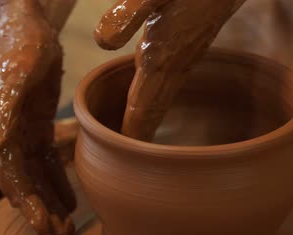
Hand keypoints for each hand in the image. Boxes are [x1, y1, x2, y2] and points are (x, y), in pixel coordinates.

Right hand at [0, 0, 74, 234]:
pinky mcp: (38, 126)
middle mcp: (8, 137)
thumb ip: (0, 111)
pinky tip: (71, 202)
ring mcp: (23, 133)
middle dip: (40, 213)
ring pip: (37, 178)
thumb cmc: (19, 44)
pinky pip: (49, 161)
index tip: (45, 227)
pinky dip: (58, 182)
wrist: (31, 24)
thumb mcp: (13, 75)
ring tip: (66, 230)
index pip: (12, 177)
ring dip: (50, 203)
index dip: (28, 203)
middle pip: (24, 185)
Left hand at [95, 0, 245, 140]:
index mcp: (160, 56)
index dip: (131, 131)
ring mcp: (185, 59)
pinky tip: (156, 99)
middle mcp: (174, 64)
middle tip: (129, 161)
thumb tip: (102, 43)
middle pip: (154, 110)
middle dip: (141, 134)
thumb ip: (128, 15)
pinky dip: (159, 101)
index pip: (142, 105)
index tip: (122, 155)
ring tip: (139, 138)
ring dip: (151, 120)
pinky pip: (171, 85)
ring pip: (164, 99)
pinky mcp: (190, 49)